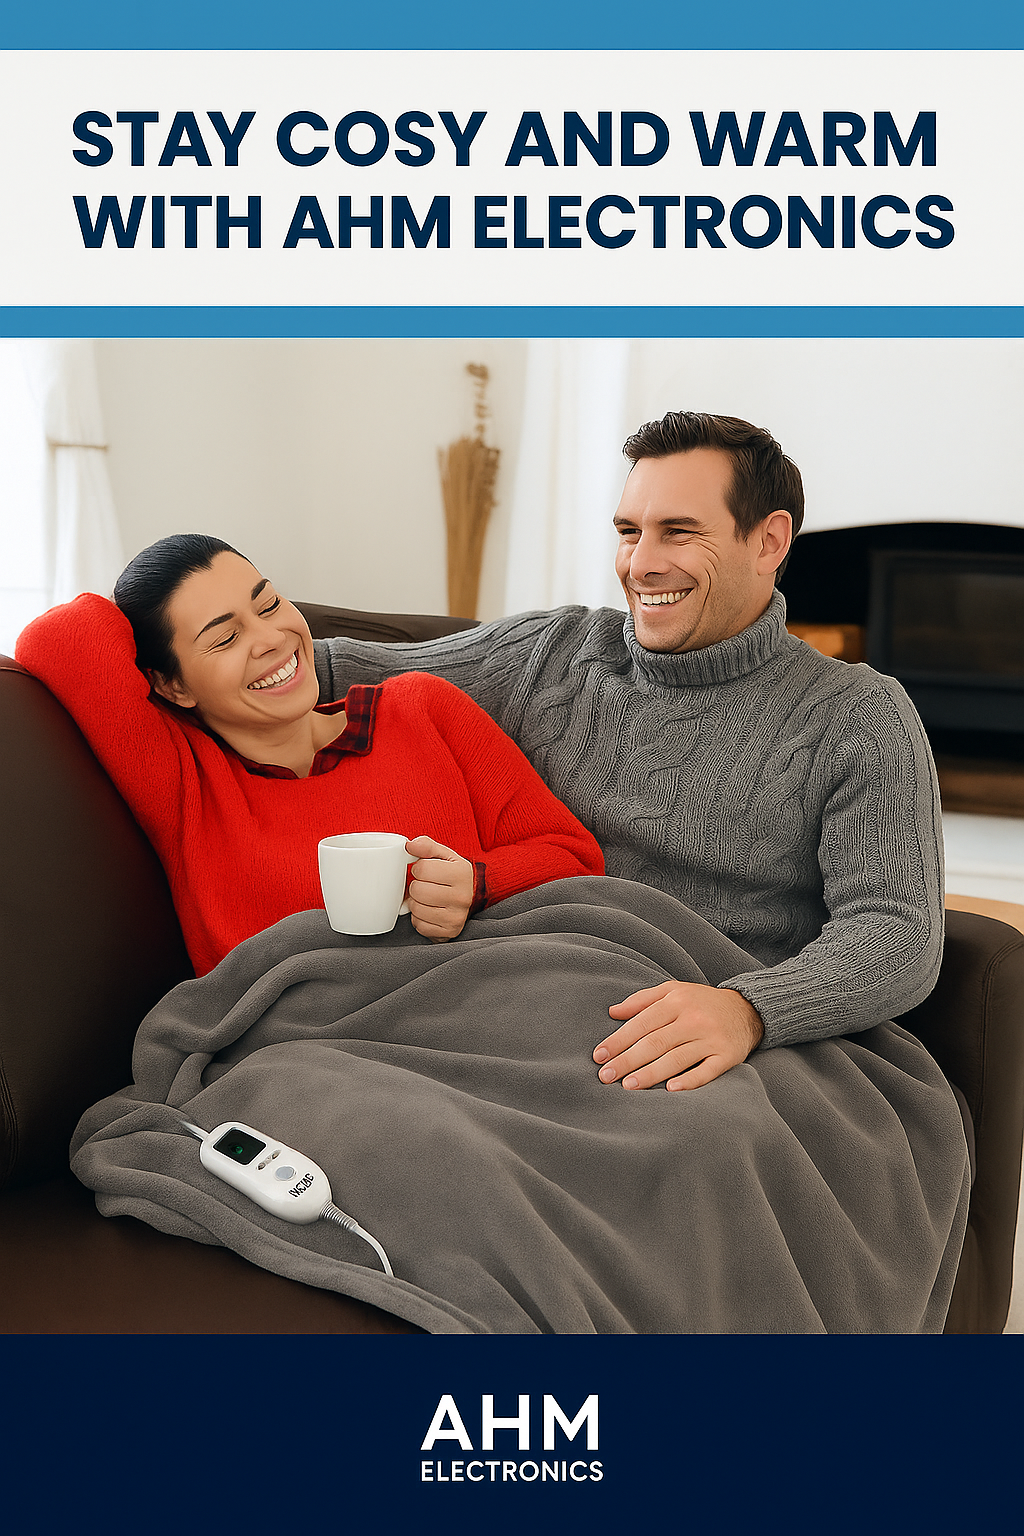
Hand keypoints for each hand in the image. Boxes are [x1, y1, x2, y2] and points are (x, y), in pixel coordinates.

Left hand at [405, 836, 474, 940]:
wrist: (472, 896)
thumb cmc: (453, 874)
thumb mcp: (444, 855)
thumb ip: (427, 846)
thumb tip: (409, 845)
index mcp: (461, 873)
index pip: (422, 869)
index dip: (418, 868)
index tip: (424, 871)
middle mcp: (462, 897)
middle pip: (418, 891)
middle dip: (416, 887)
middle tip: (424, 886)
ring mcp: (456, 917)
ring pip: (416, 910)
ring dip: (416, 904)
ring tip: (426, 899)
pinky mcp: (449, 932)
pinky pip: (420, 926)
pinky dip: (419, 919)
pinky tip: (429, 911)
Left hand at [593, 981, 763, 1090]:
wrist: (747, 1009)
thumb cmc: (701, 1002)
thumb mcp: (673, 991)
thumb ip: (642, 1000)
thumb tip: (612, 1012)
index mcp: (677, 1001)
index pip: (642, 1023)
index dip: (619, 1040)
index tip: (599, 1056)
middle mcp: (693, 1019)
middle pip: (655, 1042)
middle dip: (627, 1060)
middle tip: (605, 1076)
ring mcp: (711, 1038)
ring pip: (676, 1058)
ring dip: (651, 1073)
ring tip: (628, 1086)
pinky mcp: (727, 1056)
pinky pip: (707, 1071)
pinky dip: (690, 1080)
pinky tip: (671, 1090)